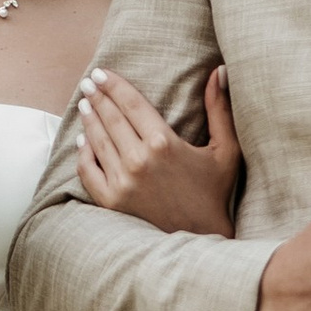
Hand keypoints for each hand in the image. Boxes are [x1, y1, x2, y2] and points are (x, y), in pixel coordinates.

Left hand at [77, 66, 242, 237]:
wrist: (201, 239)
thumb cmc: (215, 192)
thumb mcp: (226, 150)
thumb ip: (220, 109)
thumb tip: (219, 71)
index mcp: (164, 143)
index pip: (130, 102)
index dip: (113, 84)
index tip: (100, 73)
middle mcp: (138, 160)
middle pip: (110, 117)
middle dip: (97, 96)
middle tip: (87, 82)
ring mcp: (122, 182)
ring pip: (97, 141)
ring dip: (88, 119)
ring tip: (85, 104)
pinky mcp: (112, 202)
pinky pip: (88, 171)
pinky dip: (83, 153)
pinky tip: (83, 140)